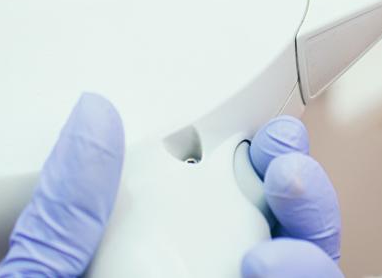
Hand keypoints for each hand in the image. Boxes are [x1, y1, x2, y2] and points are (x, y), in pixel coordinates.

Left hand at [0, 99, 342, 277]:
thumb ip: (68, 213)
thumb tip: (92, 118)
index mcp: (164, 268)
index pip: (232, 206)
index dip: (261, 164)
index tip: (262, 134)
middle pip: (291, 240)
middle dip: (304, 195)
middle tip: (284, 165)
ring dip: (312, 249)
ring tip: (273, 244)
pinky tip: (268, 270)